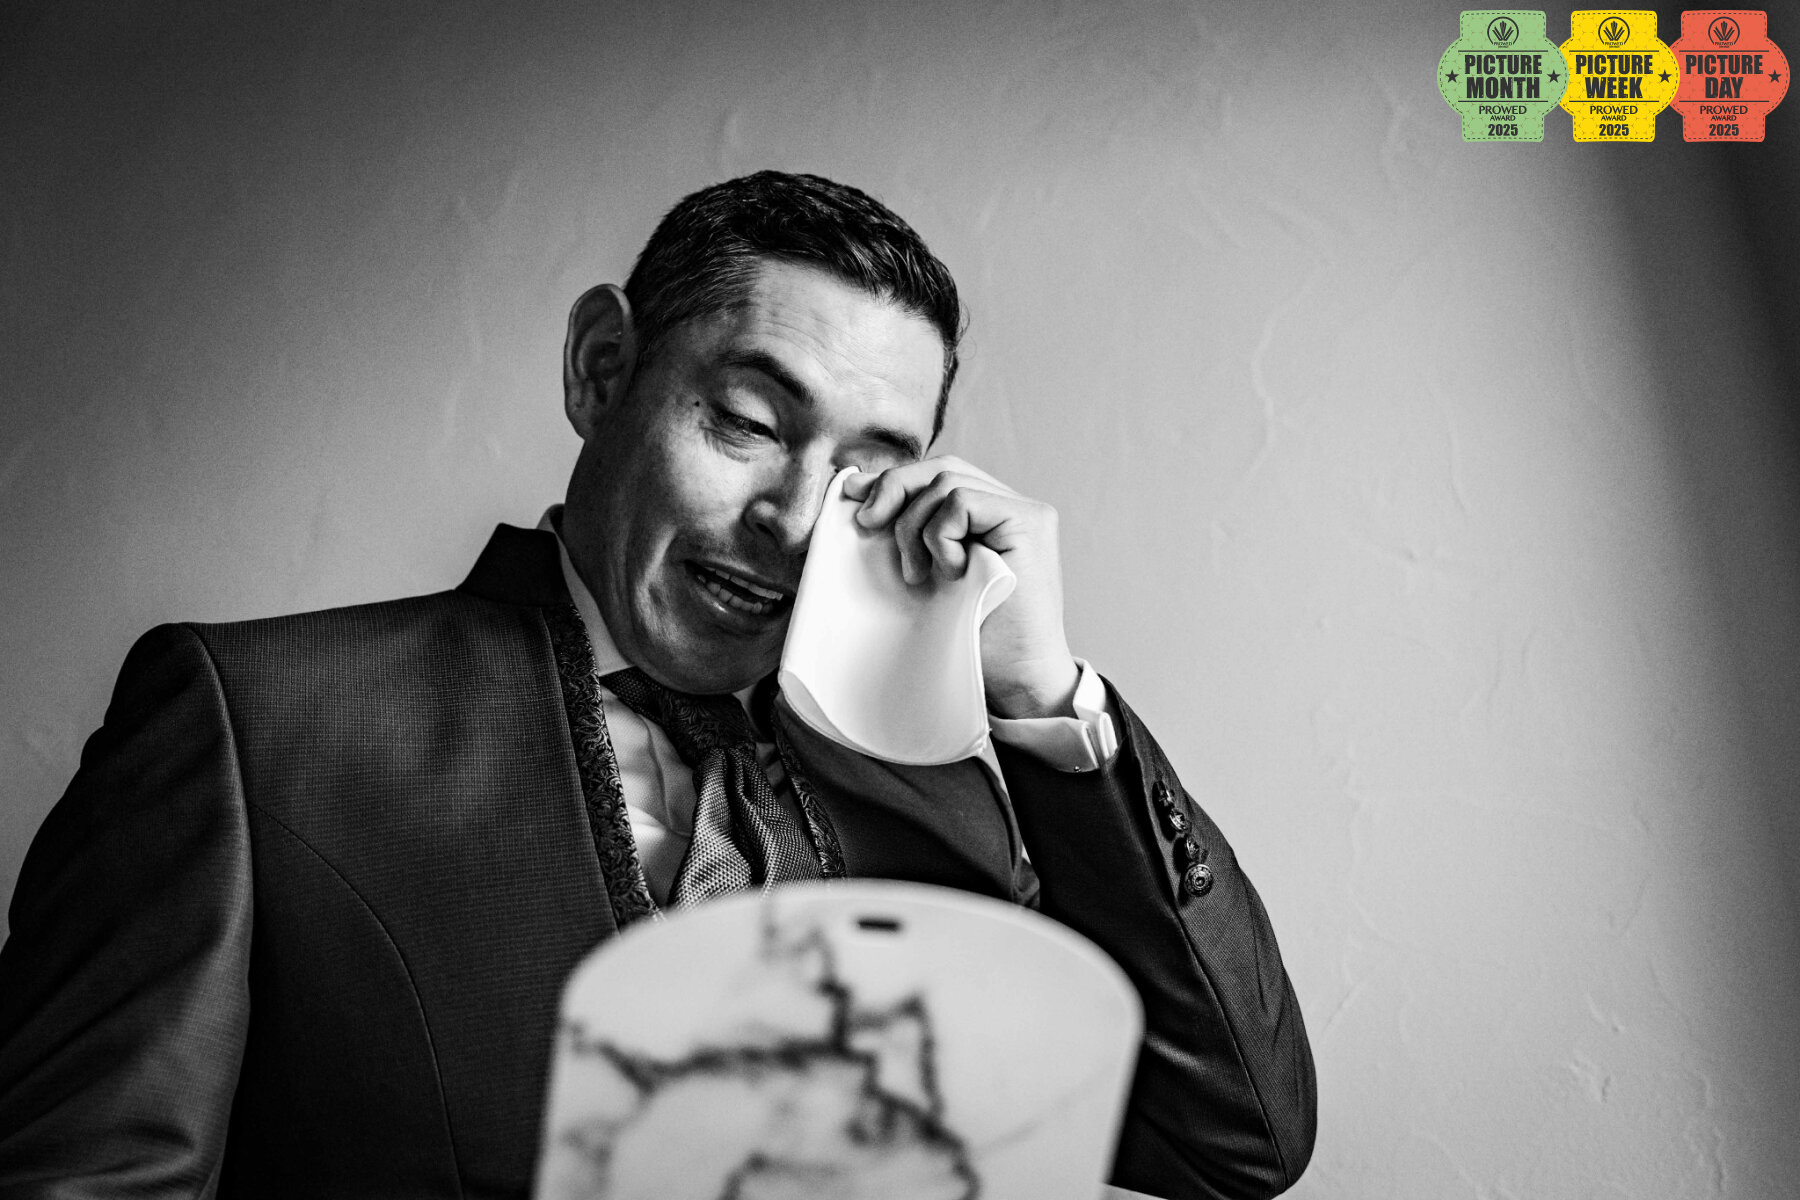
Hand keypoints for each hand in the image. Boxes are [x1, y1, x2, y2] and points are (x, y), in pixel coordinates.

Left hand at [841, 457, 1078, 719]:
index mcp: (989, 516)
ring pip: (947, 482)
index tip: (853, 498)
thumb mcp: (928, 576)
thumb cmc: (972, 640)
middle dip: (894, 489)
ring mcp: (1025, 512)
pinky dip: (941, 536)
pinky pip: (962, 502)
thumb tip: (861, 493)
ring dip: (916, 527)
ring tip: (919, 576)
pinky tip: (950, 573)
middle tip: (867, 525)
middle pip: (942, 469)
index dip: (894, 481)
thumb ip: (912, 534)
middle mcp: (1011, 507)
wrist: (1017, 681)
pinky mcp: (1031, 523)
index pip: (938, 476)